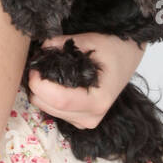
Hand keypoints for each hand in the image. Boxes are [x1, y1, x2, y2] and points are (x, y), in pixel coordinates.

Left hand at [27, 33, 145, 126]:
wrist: (127, 57)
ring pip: (46, 109)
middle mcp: (92, 116)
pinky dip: (47, 97)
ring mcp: (86, 121)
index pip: (59, 100)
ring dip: (41, 92)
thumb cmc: (113, 49)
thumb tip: (41, 49)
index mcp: (98, 100)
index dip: (39, 84)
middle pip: (48, 106)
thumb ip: (63, 44)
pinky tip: (54, 83)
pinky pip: (52, 111)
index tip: (34, 67)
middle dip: (36, 86)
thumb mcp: (90, 41)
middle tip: (38, 67)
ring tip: (47, 74)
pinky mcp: (80, 121)